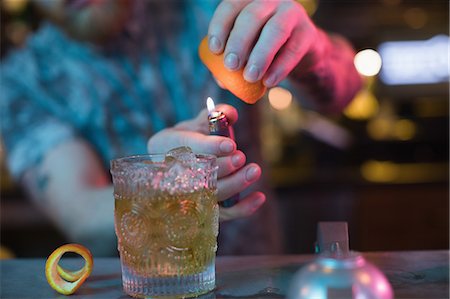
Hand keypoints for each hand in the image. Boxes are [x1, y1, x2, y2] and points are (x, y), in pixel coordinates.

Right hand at [147, 104, 265, 220]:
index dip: (210, 147)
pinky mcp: (207, 210)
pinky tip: (260, 197)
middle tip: (240, 157)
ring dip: (235, 184)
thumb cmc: (186, 141)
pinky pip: (225, 214)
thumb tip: (231, 114)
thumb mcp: (196, 124)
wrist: (169, 166)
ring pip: (213, 195)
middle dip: (223, 166)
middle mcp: (175, 174)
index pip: (188, 148)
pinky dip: (243, 208)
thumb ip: (214, 116)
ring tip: (254, 170)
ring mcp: (191, 196)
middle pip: (200, 175)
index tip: (230, 144)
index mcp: (167, 146)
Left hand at [208, 0, 318, 86]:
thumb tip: (221, 80)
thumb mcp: (245, 52)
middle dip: (239, 42)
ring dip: (261, 54)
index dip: (220, 27)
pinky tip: (268, 82)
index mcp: (249, 2)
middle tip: (231, 65)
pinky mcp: (308, 32)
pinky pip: (293, 50)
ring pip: (276, 30)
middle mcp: (270, 1)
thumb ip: (230, 62)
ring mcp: (291, 13)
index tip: (215, 50)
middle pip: (252, 16)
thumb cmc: (262, 49)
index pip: (230, 7)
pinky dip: (279, 68)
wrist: (298, 51)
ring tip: (250, 77)